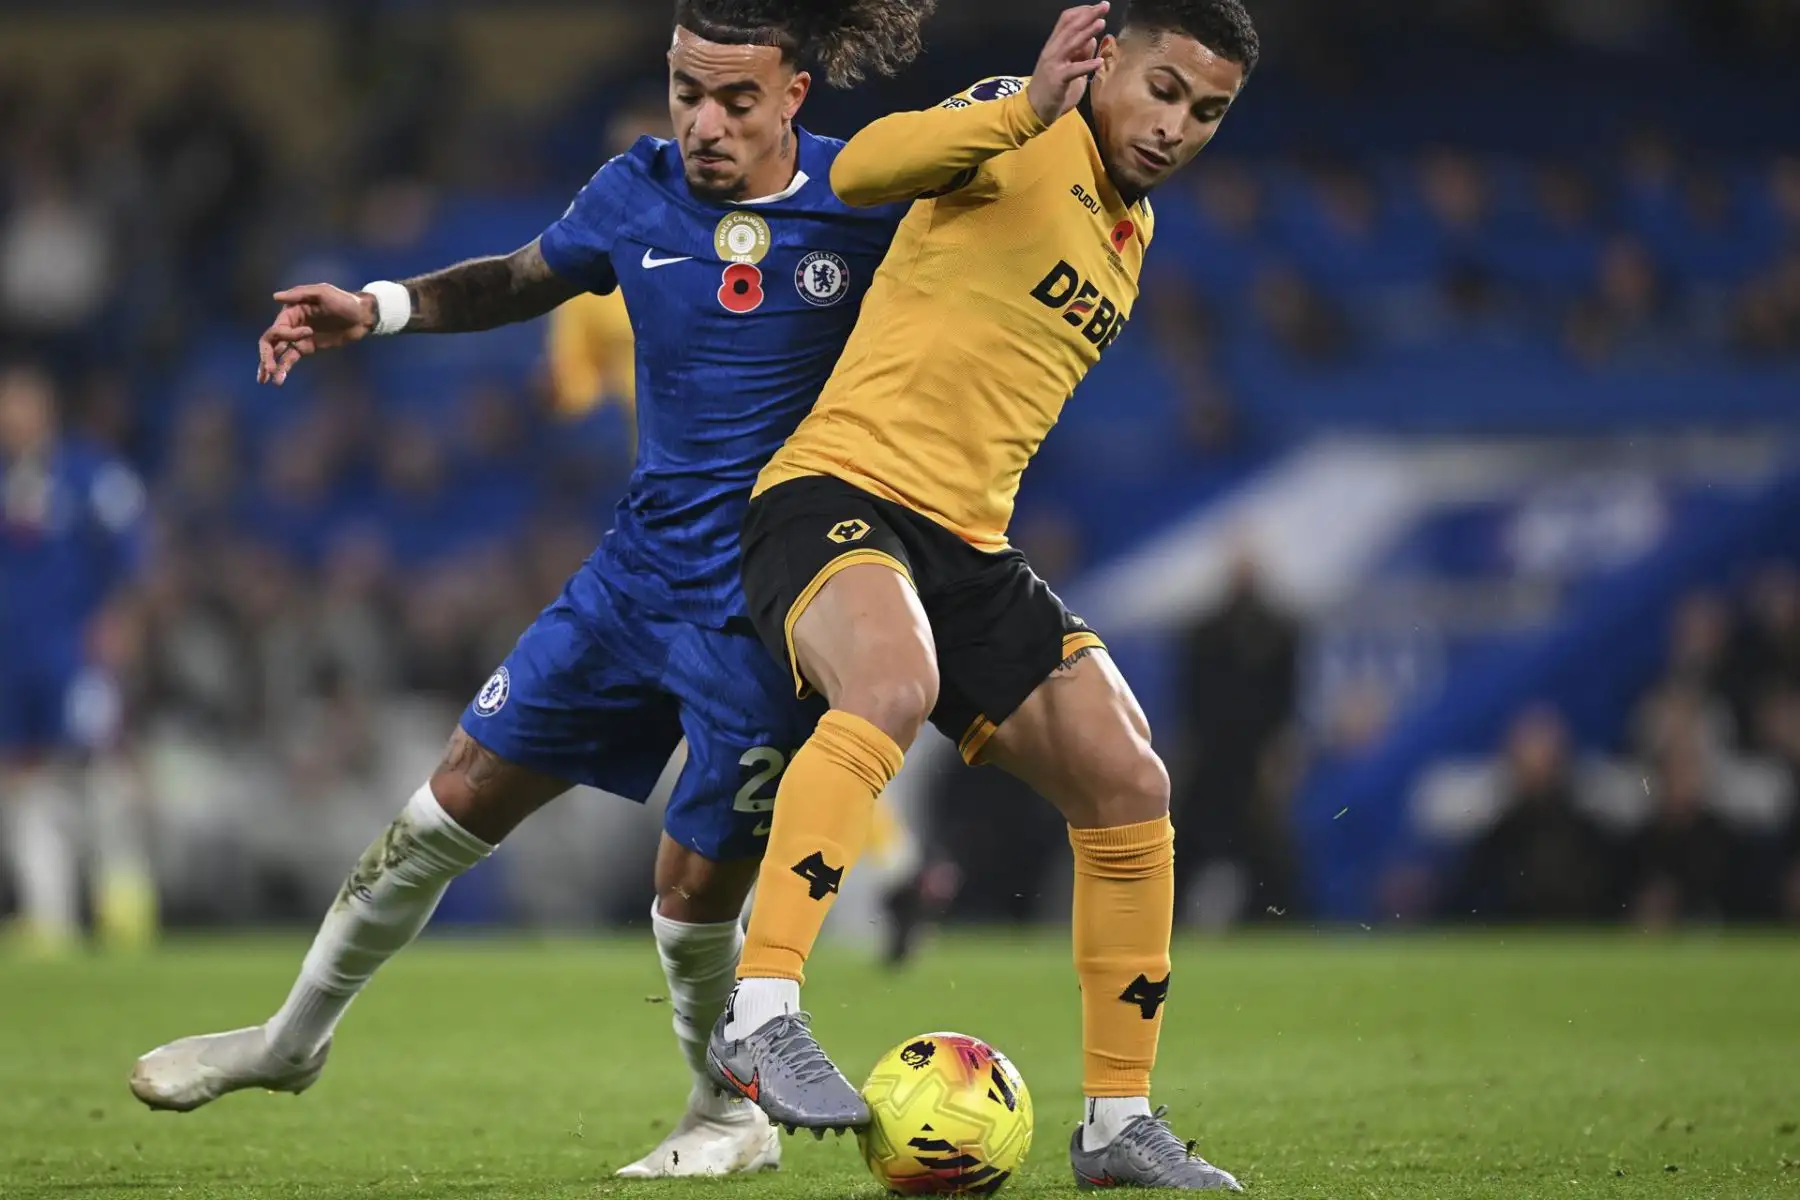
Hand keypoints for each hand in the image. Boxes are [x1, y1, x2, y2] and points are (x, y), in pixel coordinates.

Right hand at [257, 284, 378, 385]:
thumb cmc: (343, 300)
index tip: (309, 332)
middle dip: (267, 355)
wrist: (362, 317)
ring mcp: (298, 338)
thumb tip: (275, 296)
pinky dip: (284, 368)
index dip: (287, 333)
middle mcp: (291, 324)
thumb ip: (299, 294)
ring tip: (267, 380)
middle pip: (271, 341)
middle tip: (267, 369)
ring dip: (271, 366)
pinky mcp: (307, 348)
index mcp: (291, 311)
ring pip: (278, 352)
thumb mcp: (323, 292)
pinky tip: (278, 380)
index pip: (278, 327)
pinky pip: (290, 358)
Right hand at [1027, 3, 1109, 127]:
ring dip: (1087, 32)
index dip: (1082, 11)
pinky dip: (1087, 65)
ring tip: (1101, 23)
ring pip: (1071, 43)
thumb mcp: (1069, 68)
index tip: (1097, 7)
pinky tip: (1099, 62)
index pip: (1066, 20)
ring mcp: (1053, 64)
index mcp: (1054, 46)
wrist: (1034, 110)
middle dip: (1088, 15)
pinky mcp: (1057, 80)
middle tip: (1104, 6)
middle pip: (1070, 27)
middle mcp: (1052, 51)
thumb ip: (1080, 54)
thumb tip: (1092, 38)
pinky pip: (1073, 70)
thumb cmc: (1052, 90)